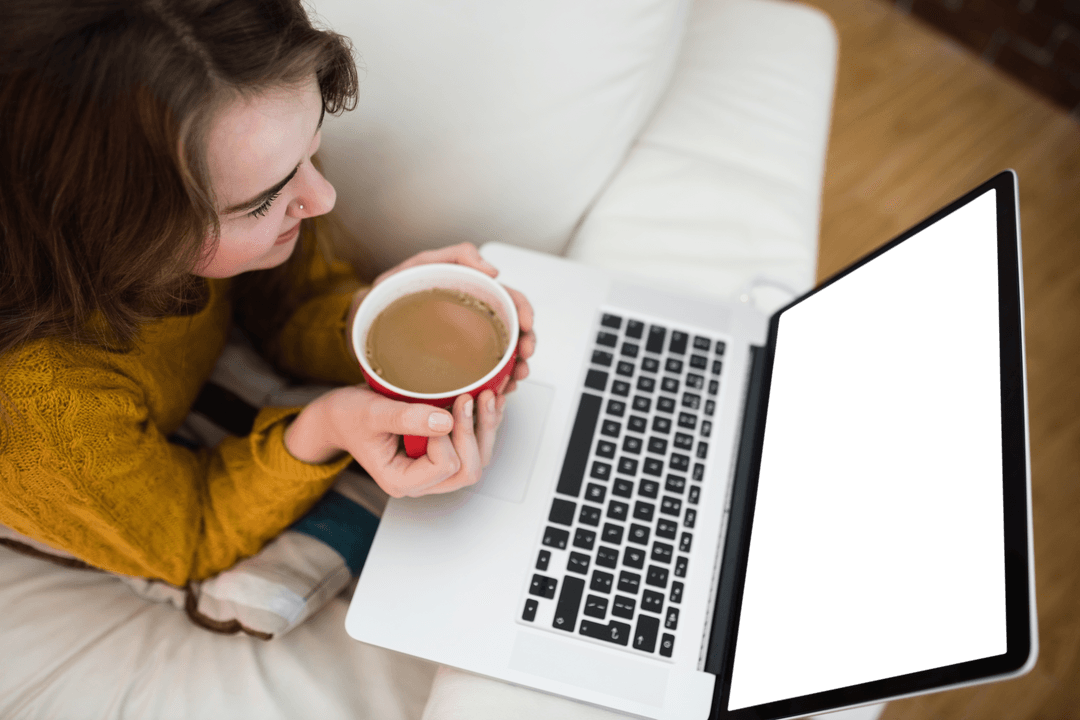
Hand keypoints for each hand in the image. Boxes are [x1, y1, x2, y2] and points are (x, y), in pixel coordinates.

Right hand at [303, 384, 506, 497]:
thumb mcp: (373, 413)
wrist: (340, 415)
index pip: (444, 465)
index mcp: (401, 480)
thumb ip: (406, 419)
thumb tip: (445, 422)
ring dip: (484, 428)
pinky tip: (489, 401)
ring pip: (476, 460)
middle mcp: (422, 481)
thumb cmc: (350, 416)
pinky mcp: (441, 454)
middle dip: (472, 432)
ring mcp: (434, 470)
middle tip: (468, 398)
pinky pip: (474, 446)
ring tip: (487, 396)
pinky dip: (484, 424)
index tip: (439, 409)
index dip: (448, 436)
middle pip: (467, 470)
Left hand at [344, 242, 535, 393]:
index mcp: (471, 293)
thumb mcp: (419, 266)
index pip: (510, 299)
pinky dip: (495, 383)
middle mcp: (473, 319)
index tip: (527, 328)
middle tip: (523, 363)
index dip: (525, 312)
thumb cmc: (387, 292)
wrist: (360, 322)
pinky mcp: (454, 366)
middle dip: (526, 347)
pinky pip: (482, 375)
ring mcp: (466, 343)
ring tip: (513, 381)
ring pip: (504, 355)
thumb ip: (456, 256)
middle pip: (514, 331)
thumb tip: (494, 271)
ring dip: (516, 369)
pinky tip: (497, 390)